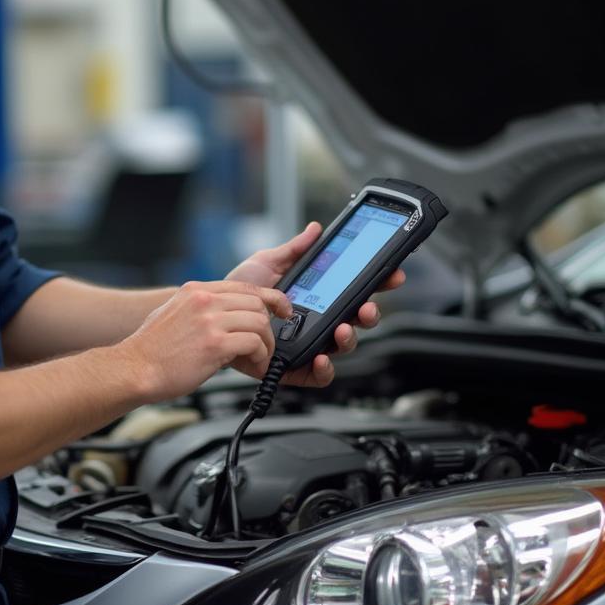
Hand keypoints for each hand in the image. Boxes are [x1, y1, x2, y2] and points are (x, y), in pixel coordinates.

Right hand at [118, 281, 292, 402]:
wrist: (134, 369)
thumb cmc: (151, 350)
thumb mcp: (173, 313)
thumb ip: (198, 308)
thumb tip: (222, 313)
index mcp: (195, 290)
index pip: (244, 287)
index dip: (269, 298)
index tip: (281, 309)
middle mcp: (204, 300)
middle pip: (256, 303)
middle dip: (268, 326)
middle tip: (265, 345)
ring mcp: (209, 320)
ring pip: (259, 322)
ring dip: (266, 344)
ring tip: (258, 358)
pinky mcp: (214, 344)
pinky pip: (254, 343)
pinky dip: (260, 356)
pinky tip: (252, 365)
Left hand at [225, 221, 404, 386]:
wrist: (212, 313)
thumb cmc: (239, 291)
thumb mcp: (268, 263)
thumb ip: (294, 250)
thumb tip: (315, 230)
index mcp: (319, 296)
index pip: (355, 291)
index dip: (377, 284)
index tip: (392, 274)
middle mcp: (318, 321)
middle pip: (356, 321)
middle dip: (370, 313)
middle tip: (367, 306)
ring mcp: (309, 344)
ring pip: (342, 346)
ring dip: (350, 338)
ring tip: (343, 328)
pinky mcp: (294, 367)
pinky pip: (318, 375)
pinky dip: (325, 369)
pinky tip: (321, 356)